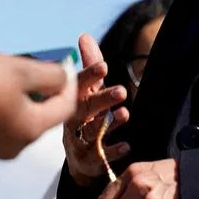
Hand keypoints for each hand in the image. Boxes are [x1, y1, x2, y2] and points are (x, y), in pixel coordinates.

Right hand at [0, 50, 77, 161]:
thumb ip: (48, 74)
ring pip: (9, 119)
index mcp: (31, 129)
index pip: (65, 108)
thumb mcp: (18, 70)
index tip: (62, 63)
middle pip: (36, 115)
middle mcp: (13, 147)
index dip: (68, 83)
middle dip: (35, 91)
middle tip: (24, 68)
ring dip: (9, 98)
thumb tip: (63, 78)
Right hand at [62, 34, 130, 186]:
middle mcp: (73, 122)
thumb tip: (85, 36)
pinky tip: (127, 145)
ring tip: (124, 114)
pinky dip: (114, 151)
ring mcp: (80, 142)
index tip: (104, 66)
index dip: (89, 76)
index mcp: (72, 103)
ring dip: (109, 124)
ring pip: (92, 132)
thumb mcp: (87, 92)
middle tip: (122, 91)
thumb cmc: (84, 120)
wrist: (78, 161)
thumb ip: (90, 66)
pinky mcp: (90, 162)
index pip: (77, 87)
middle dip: (102, 99)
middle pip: (84, 109)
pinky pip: (102, 157)